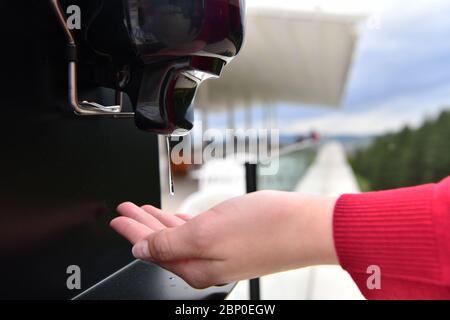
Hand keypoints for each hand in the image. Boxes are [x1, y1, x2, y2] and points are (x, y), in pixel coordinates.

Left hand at [110, 191, 337, 288]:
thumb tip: (141, 250)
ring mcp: (221, 251)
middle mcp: (206, 263)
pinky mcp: (234, 239)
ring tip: (144, 209)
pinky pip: (198, 230)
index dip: (131, 231)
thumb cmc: (263, 229)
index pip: (151, 249)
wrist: (307, 225)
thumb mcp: (206, 234)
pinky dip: (183, 222)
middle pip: (163, 243)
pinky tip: (178, 217)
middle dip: (142, 225)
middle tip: (124, 210)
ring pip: (179, 235)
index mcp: (195, 267)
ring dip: (160, 222)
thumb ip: (170, 244)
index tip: (116, 217)